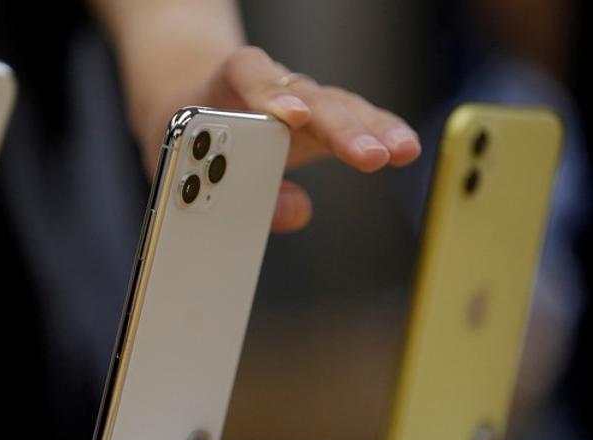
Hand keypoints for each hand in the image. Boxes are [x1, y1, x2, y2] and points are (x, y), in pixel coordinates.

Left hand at [137, 46, 421, 232]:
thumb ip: (232, 189)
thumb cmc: (194, 137)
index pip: (249, 76)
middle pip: (307, 97)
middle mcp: (271, 84)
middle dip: (338, 128)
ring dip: (369, 130)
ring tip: (397, 152)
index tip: (292, 118)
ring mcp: (301, 96)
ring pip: (338, 105)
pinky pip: (354, 115)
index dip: (270, 95)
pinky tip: (403, 147)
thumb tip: (297, 210)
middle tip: (367, 156)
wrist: (194, 100)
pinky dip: (379, 129)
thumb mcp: (190, 166)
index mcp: (226, 85)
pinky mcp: (322, 111)